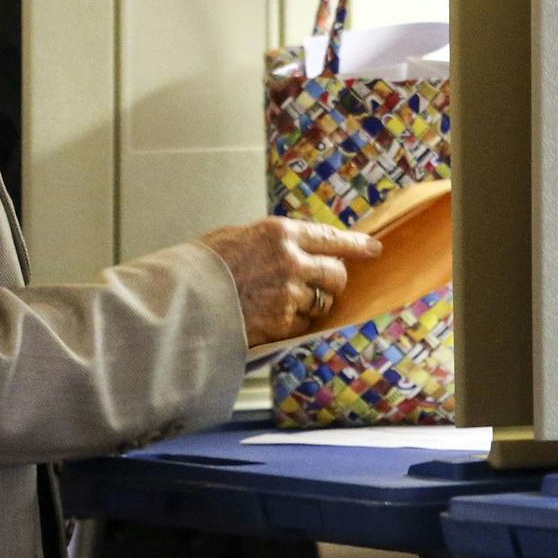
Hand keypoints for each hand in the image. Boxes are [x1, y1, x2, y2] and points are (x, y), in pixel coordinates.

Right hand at [199, 217, 381, 346]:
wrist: (184, 297)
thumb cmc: (205, 264)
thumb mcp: (240, 236)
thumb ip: (273, 241)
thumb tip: (299, 247)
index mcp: (279, 232)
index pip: (331, 237)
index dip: (357, 244)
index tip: (373, 248)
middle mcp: (290, 260)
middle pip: (336, 274)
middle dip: (333, 281)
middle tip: (323, 284)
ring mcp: (288, 293)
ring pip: (322, 302)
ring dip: (311, 304)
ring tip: (282, 301)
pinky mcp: (282, 322)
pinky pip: (303, 324)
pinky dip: (293, 323)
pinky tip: (270, 316)